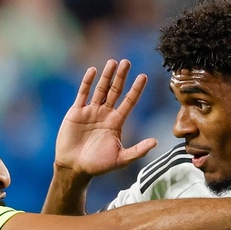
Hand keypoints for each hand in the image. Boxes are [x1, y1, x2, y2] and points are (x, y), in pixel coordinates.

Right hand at [54, 58, 157, 177]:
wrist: (74, 168)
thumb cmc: (98, 165)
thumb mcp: (121, 159)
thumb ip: (138, 150)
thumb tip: (156, 142)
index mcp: (116, 122)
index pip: (129, 102)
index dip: (136, 89)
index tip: (143, 76)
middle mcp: (105, 114)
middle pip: (115, 91)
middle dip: (121, 77)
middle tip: (127, 62)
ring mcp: (90, 111)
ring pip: (100, 89)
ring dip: (106, 75)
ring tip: (113, 62)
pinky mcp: (76, 112)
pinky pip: (83, 93)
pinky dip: (87, 82)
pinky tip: (93, 70)